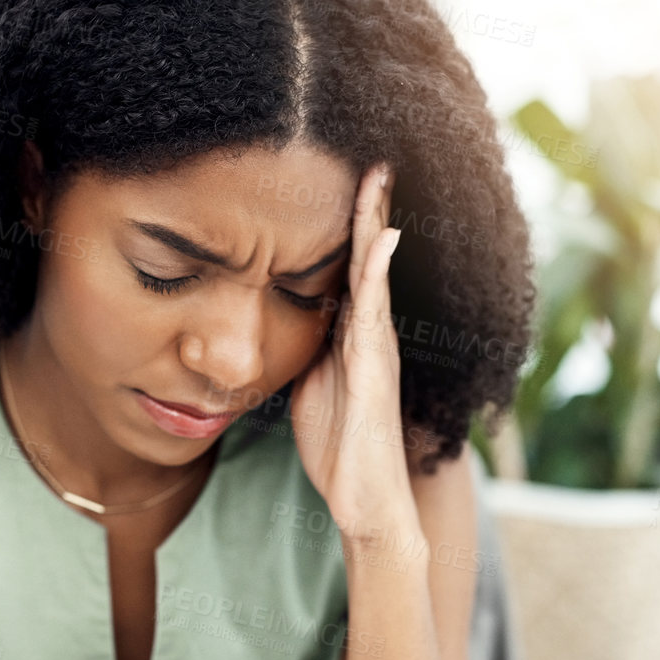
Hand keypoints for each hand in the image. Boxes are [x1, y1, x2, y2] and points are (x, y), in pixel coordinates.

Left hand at [291, 163, 416, 543]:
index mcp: (351, 337)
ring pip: (375, 274)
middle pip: (366, 258)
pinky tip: (383, 237)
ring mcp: (377, 349)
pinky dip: (379, 271)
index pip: (346, 268)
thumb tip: (276, 324)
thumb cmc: (338, 449)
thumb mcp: (307, 387)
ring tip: (379, 177)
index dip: (345, 225)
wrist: (364, 502)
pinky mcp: (377, 371)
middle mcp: (370, 334)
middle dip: (369, 209)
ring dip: (377, 224)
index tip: (342, 178)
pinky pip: (377, 312)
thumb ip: (302, 351)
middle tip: (372, 157)